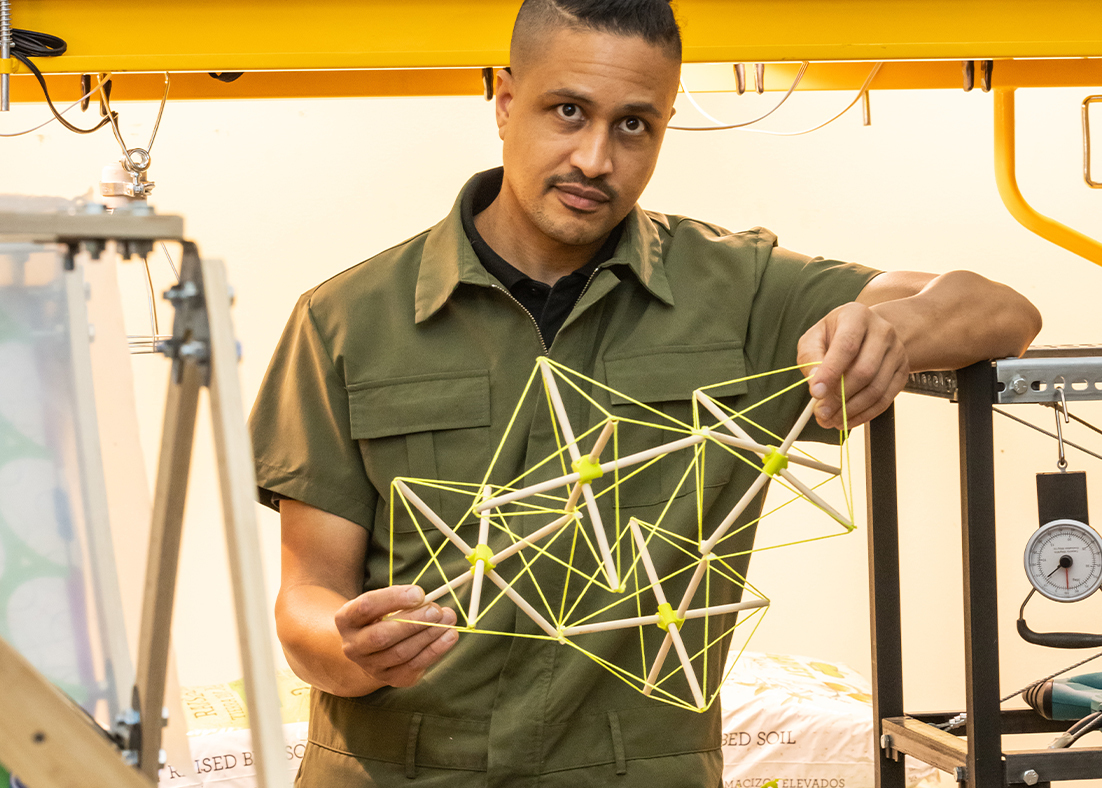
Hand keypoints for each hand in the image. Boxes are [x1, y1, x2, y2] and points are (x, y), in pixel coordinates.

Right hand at [335, 585, 457, 688]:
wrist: (371, 650)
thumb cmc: (381, 617)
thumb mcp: (383, 604)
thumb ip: (404, 600)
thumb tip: (430, 601)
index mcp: (346, 619)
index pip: (366, 606)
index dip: (393, 599)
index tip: (419, 593)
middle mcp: (353, 646)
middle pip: (382, 636)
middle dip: (413, 622)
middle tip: (437, 610)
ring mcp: (370, 666)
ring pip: (400, 653)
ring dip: (428, 636)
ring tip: (448, 620)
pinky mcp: (390, 679)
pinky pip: (413, 666)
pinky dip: (435, 651)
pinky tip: (449, 637)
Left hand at [797, 301, 908, 429]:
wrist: (866, 333)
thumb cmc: (834, 335)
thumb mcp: (815, 338)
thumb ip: (810, 357)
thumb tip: (814, 382)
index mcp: (857, 316)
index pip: (846, 346)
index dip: (830, 372)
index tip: (815, 393)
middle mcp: (882, 331)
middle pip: (864, 370)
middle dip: (839, 396)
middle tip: (820, 413)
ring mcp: (897, 351)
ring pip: (876, 388)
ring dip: (851, 410)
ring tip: (830, 420)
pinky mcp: (903, 371)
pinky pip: (886, 399)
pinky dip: (865, 414)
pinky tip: (848, 420)